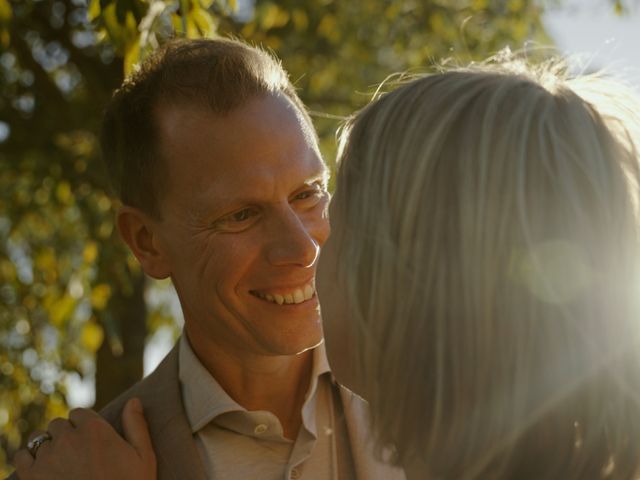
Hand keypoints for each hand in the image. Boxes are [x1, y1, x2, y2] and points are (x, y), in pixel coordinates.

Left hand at [14, 398, 155, 479]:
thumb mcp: (143, 456)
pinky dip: (28, 460)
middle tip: (75, 454)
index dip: (83, 425)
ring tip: (59, 463)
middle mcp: (68, 438)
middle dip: (65, 435)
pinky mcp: (32, 476)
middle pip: (58, 425)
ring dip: (47, 447)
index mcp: (95, 429)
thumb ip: (136, 425)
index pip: (79, 413)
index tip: (89, 439)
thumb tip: (133, 400)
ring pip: (39, 439)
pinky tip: (41, 469)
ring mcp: (48, 457)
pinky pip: (21, 457)